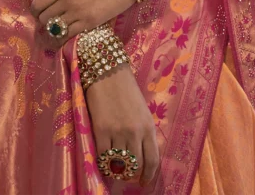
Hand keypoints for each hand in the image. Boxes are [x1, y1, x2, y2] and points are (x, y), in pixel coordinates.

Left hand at [30, 0, 133, 42]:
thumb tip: (50, 6)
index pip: (37, 4)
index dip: (36, 12)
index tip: (39, 14)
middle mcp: (65, 0)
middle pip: (44, 18)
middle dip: (45, 23)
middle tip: (50, 23)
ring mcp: (76, 13)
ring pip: (54, 29)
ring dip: (54, 32)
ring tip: (58, 31)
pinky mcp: (87, 23)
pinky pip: (68, 35)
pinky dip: (64, 38)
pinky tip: (66, 37)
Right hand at [86, 63, 159, 187]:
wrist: (108, 72)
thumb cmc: (126, 89)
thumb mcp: (141, 111)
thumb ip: (143, 132)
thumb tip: (140, 155)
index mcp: (148, 126)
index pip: (153, 159)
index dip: (149, 175)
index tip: (144, 182)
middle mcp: (135, 132)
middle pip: (136, 166)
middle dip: (132, 174)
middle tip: (127, 176)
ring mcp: (118, 132)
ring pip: (119, 164)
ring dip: (117, 170)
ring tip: (114, 168)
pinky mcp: (101, 130)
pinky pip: (102, 157)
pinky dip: (103, 163)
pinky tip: (103, 161)